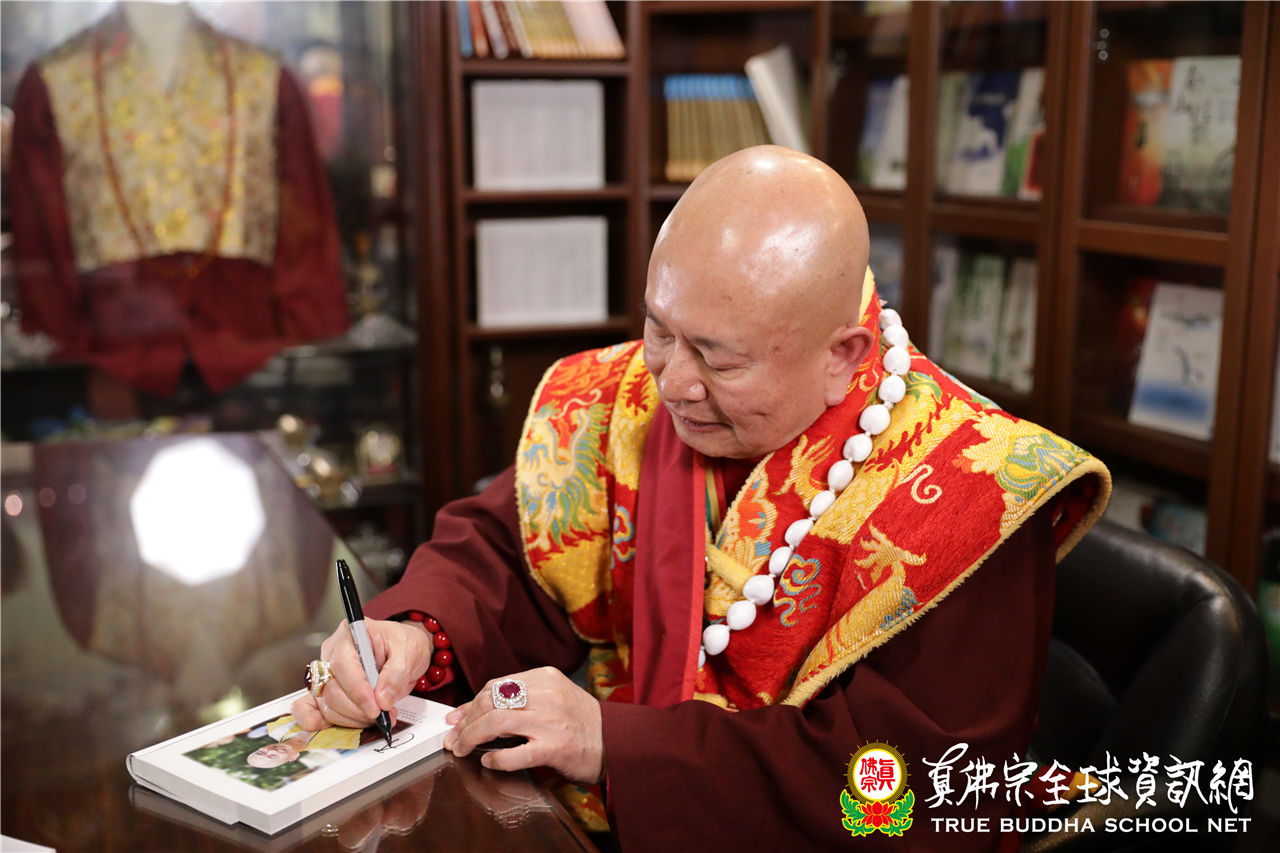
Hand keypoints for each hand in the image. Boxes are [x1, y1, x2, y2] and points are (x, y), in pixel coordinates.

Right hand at [292, 618, 432, 730]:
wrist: (403, 651)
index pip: (343, 664)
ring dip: (352, 717)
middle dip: (358, 709)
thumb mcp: (410, 652)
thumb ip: (397, 674)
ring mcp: (326, 672)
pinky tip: (342, 725)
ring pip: (327, 703)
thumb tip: (382, 698)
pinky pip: (312, 709)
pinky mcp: (325, 690)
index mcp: (351, 634)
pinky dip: (324, 721)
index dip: (358, 690)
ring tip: (377, 717)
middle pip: (332, 687)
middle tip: (382, 715)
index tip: (376, 707)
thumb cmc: (402, 645)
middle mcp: (333, 652)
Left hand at [443, 666, 603, 784]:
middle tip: (454, 737)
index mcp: (545, 677)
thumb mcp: (554, 697)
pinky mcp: (555, 748)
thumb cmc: (582, 722)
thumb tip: (476, 710)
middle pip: (491, 701)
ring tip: (462, 749)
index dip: (471, 702)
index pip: (496, 685)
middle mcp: (547, 694)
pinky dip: (496, 759)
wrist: (618, 742)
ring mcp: (551, 721)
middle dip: (465, 721)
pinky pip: (515, 753)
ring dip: (471, 737)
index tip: (457, 718)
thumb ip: (522, 698)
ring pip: (497, 721)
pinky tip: (489, 761)